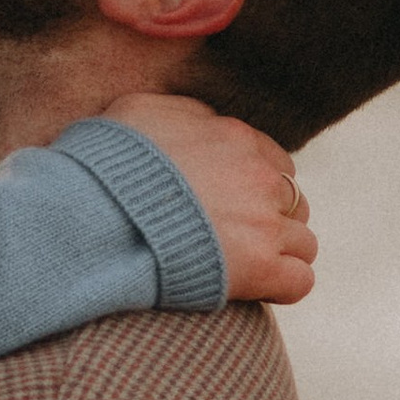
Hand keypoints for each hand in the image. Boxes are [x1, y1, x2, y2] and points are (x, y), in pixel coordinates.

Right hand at [107, 91, 315, 305]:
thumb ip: (185, 113)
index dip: (255, 187)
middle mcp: (259, 177)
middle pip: (294, 202)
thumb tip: (204, 122)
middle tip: (236, 237)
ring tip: (244, 266)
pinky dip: (283, 286)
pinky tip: (259, 289)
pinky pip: (299, 281)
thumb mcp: (142, 111)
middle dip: (272, 219)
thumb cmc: (109, 165)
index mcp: (236, 138)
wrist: (95, 215)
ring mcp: (263, 224)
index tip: (231, 204)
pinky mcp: (259, 268)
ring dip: (279, 253)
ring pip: (304, 243)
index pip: (275, 162)